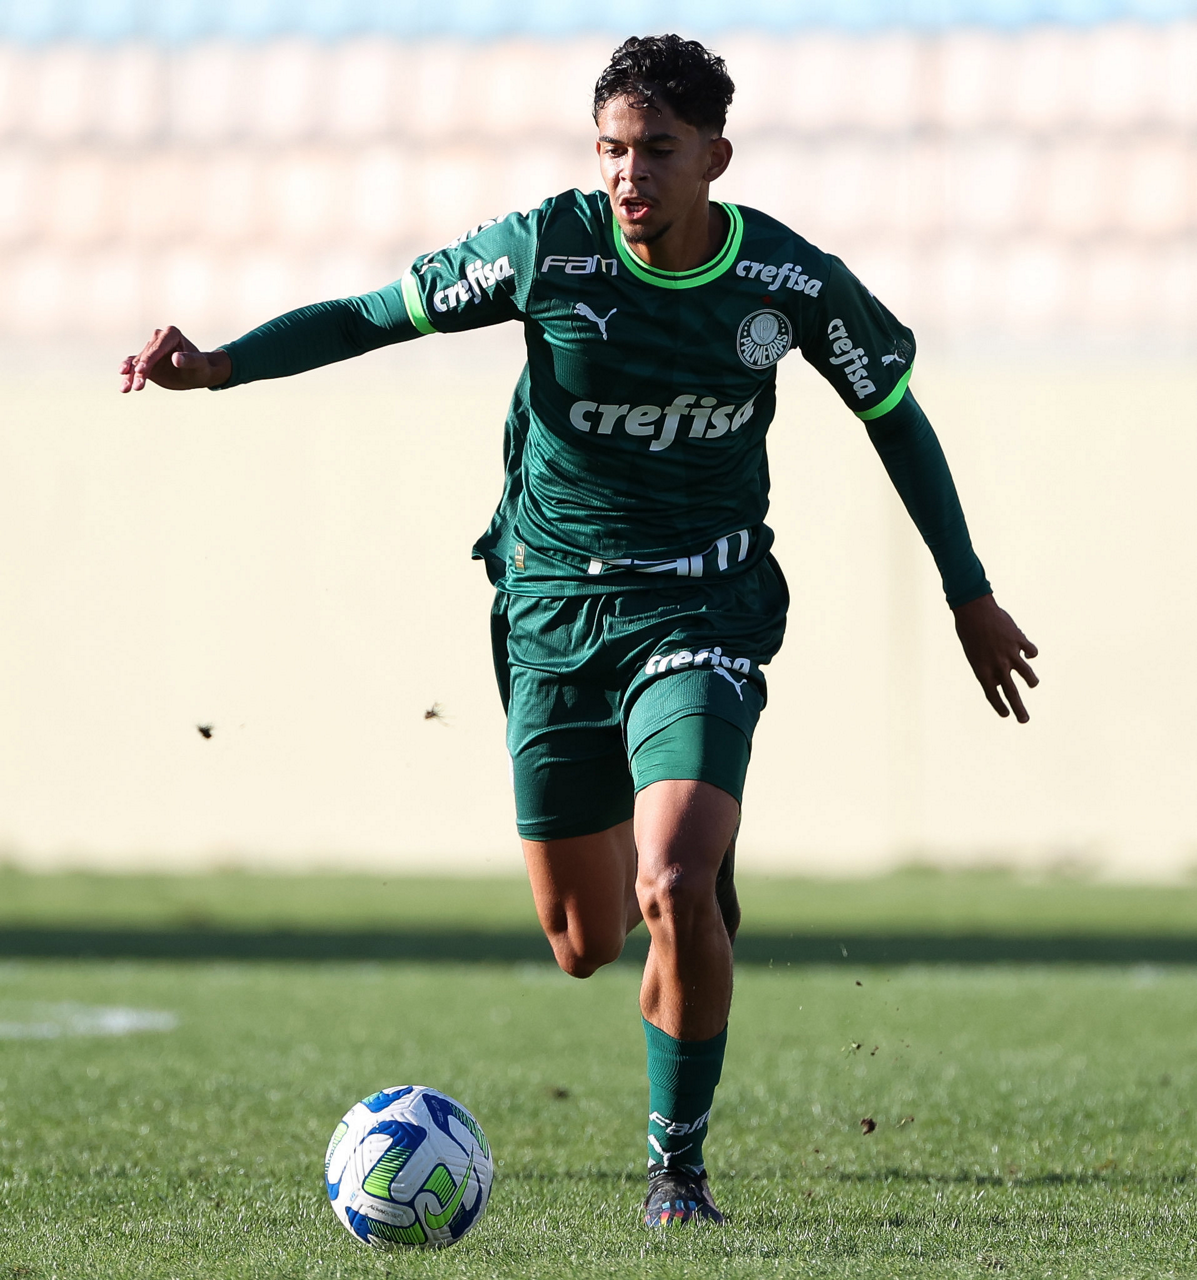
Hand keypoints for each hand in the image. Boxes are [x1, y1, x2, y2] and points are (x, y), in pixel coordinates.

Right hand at [118, 326, 230, 391]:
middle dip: (140, 371)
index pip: (157, 347)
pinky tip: (124, 386)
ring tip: (126, 389)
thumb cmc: (201, 367)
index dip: (149, 359)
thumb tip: (176, 359)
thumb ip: (188, 360)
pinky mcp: (145, 360)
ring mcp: (150, 349)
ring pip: (137, 362)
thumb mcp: (198, 365)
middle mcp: (158, 338)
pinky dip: (128, 376)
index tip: (141, 370)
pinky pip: (133, 366)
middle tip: (137, 386)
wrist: (197, 373)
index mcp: (171, 334)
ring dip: (131, 376)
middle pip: (146, 356)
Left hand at [953, 593, 1038, 723]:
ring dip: (1031, 681)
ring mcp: (1010, 654)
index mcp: (982, 670)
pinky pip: (1032, 652)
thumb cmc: (970, 632)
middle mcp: (997, 665)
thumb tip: (1002, 679)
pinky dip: (1031, 654)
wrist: (974, 611)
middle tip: (1024, 720)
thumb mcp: (974, 654)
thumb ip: (988, 668)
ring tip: (1032, 684)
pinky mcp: (1019, 641)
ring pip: (1027, 675)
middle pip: (1011, 693)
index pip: (992, 694)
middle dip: (1019, 709)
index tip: (1006, 714)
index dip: (999, 706)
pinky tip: (1028, 654)